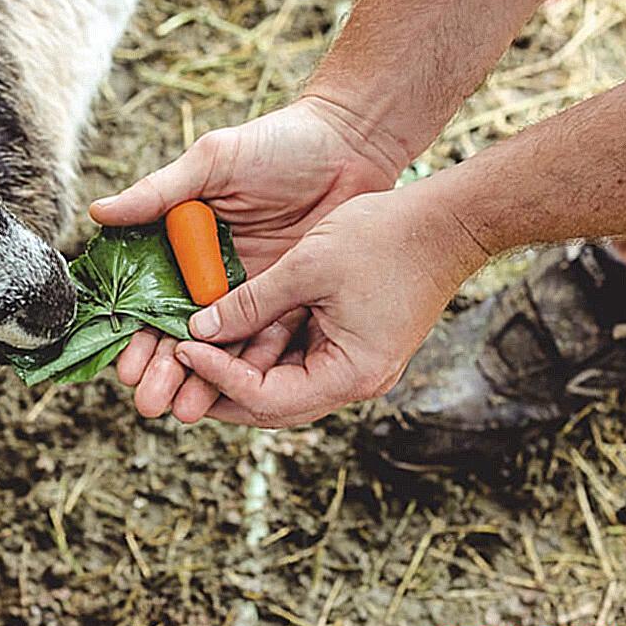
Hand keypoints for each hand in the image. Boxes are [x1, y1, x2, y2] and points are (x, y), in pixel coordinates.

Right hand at [90, 97, 405, 418]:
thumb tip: (98, 214)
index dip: (135, 334)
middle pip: (181, 332)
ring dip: (204, 379)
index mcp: (184, 243)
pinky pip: (268, 337)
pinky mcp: (291, 298)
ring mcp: (253, 290)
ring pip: (222, 343)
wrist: (350, 143)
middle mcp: (213, 273)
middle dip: (165, 369)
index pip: (149, 298)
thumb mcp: (213, 161)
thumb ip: (160, 193)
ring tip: (185, 411)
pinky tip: (237, 395)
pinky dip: (251, 366)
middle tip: (151, 403)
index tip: (125, 366)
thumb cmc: (277, 143)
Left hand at [170, 177, 489, 426]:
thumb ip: (250, 303)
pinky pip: (302, 360)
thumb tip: (198, 330)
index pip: (267, 399)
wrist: (449, 221)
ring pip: (284, 385)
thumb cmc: (386, 238)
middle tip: (176, 372)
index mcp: (350, 374)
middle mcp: (355, 381)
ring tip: (196, 353)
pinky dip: (268, 349)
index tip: (183, 348)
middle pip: (273, 405)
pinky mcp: (355, 346)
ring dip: (242, 369)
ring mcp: (357, 366)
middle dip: (223, 389)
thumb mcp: (306, 267)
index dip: (219, 376)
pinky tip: (234, 332)